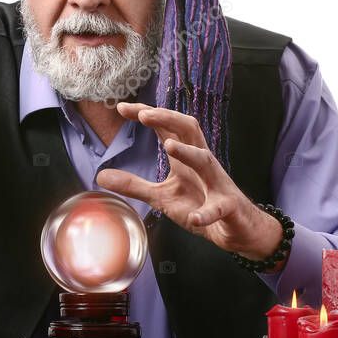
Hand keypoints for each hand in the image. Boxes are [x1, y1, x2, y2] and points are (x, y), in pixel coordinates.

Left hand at [95, 103, 282, 260]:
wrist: (236, 230)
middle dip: (168, 118)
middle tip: (143, 114)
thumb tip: (100, 177)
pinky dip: (206, 213)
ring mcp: (217, 184)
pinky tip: (195, 217)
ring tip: (168, 147)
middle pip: (189, 130)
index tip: (122, 107)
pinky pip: (219, 207)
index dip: (148, 114)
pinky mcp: (228, 207)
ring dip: (188, 153)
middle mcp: (203, 163)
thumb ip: (134, 185)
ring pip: (206, 160)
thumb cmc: (200, 205)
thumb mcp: (162, 196)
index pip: (167, 128)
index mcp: (186, 157)